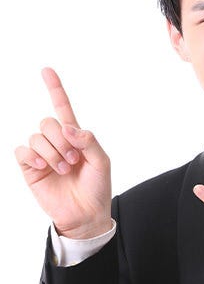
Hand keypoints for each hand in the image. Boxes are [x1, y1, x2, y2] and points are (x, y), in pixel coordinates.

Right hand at [15, 68, 111, 238]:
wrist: (86, 213)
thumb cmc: (97, 186)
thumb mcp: (102, 161)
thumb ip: (89, 141)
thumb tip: (67, 127)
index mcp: (75, 136)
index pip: (62, 107)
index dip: (55, 89)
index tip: (46, 70)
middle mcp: (57, 141)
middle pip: (48, 122)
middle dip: (62, 140)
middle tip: (74, 160)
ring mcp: (42, 154)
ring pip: (37, 136)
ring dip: (53, 152)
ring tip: (64, 169)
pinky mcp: (30, 168)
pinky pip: (23, 151)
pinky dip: (36, 157)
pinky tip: (46, 168)